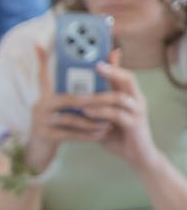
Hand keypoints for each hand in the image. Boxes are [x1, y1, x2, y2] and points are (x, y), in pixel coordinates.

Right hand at [23, 42, 106, 172]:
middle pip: (70, 98)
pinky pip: (69, 134)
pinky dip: (87, 135)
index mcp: (46, 95)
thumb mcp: (63, 107)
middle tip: (113, 100)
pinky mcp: (45, 136)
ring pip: (72, 118)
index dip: (40, 59)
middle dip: (95, 100)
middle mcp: (41, 105)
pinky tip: (101, 134)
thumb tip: (106, 65)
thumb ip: (80, 90)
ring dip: (94, 120)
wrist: (39, 149)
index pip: (43, 73)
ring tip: (110, 122)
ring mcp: (41, 121)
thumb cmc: (57, 124)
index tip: (38, 42)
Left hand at [83, 57, 159, 171]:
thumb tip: (71, 92)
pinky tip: (86, 112)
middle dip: (112, 71)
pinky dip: (101, 112)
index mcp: (129, 95)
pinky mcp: (135, 125)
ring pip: (120, 97)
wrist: (136, 156)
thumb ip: (93, 103)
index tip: (101, 53)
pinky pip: (117, 115)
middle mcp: (136, 100)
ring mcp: (137, 112)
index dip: (114, 63)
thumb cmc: (117, 134)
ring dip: (98, 96)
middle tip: (95, 66)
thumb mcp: (103, 116)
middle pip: (128, 79)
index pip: (124, 74)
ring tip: (79, 97)